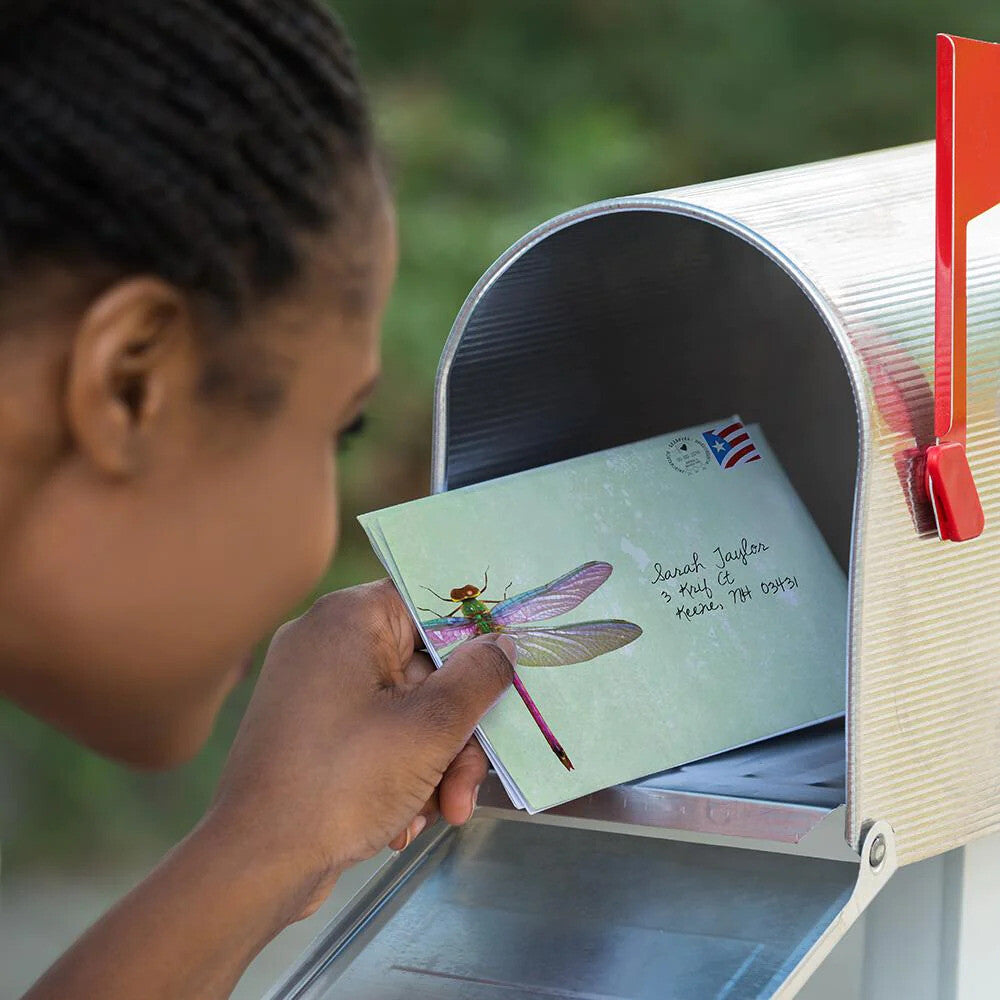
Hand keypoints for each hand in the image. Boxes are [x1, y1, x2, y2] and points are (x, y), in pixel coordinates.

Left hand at [205, 579, 515, 921]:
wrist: (255, 865)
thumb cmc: (344, 782)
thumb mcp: (430, 728)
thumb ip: (478, 677)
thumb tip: (501, 642)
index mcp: (348, 618)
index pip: (427, 601)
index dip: (473, 635)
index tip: (504, 670)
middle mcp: (326, 642)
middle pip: (424, 668)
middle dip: (456, 732)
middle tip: (469, 782)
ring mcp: (314, 688)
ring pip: (406, 709)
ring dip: (434, 762)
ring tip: (440, 812)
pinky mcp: (310, 730)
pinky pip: (375, 733)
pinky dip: (399, 772)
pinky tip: (403, 821)